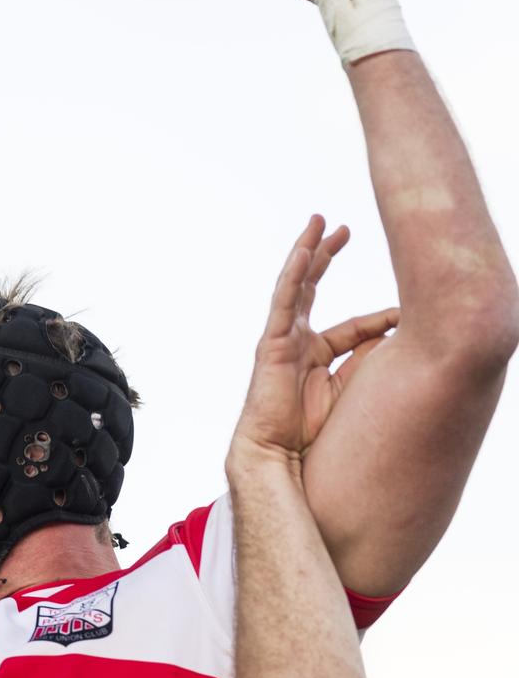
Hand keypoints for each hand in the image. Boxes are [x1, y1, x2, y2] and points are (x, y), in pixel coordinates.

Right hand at [229, 216, 399, 471]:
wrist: (279, 455)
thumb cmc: (310, 430)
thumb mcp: (351, 387)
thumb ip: (368, 358)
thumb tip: (400, 331)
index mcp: (315, 355)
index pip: (350, 326)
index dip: (379, 318)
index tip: (406, 314)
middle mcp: (296, 341)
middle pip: (312, 289)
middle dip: (326, 257)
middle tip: (342, 229)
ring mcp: (281, 338)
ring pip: (295, 285)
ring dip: (307, 251)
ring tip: (319, 222)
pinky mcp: (271, 343)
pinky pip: (283, 302)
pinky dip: (293, 275)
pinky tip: (304, 252)